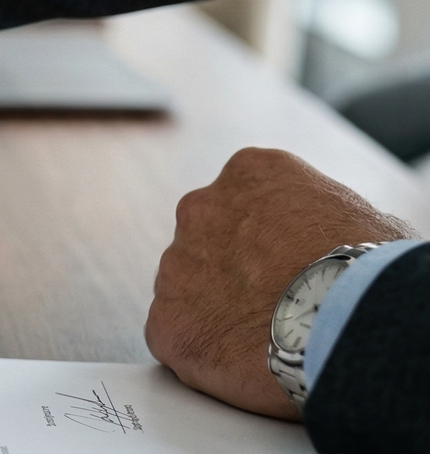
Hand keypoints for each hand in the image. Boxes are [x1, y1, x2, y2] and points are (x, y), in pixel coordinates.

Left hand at [145, 147, 413, 419]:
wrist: (347, 317)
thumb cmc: (368, 269)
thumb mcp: (361, 217)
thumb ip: (325, 218)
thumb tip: (335, 235)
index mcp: (249, 174)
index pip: (245, 204)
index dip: (270, 240)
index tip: (290, 265)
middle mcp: (200, 209)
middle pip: (208, 243)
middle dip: (236, 272)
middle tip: (276, 303)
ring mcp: (176, 265)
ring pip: (188, 290)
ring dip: (218, 310)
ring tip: (266, 335)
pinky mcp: (168, 322)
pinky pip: (178, 336)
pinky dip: (205, 351)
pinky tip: (243, 360)